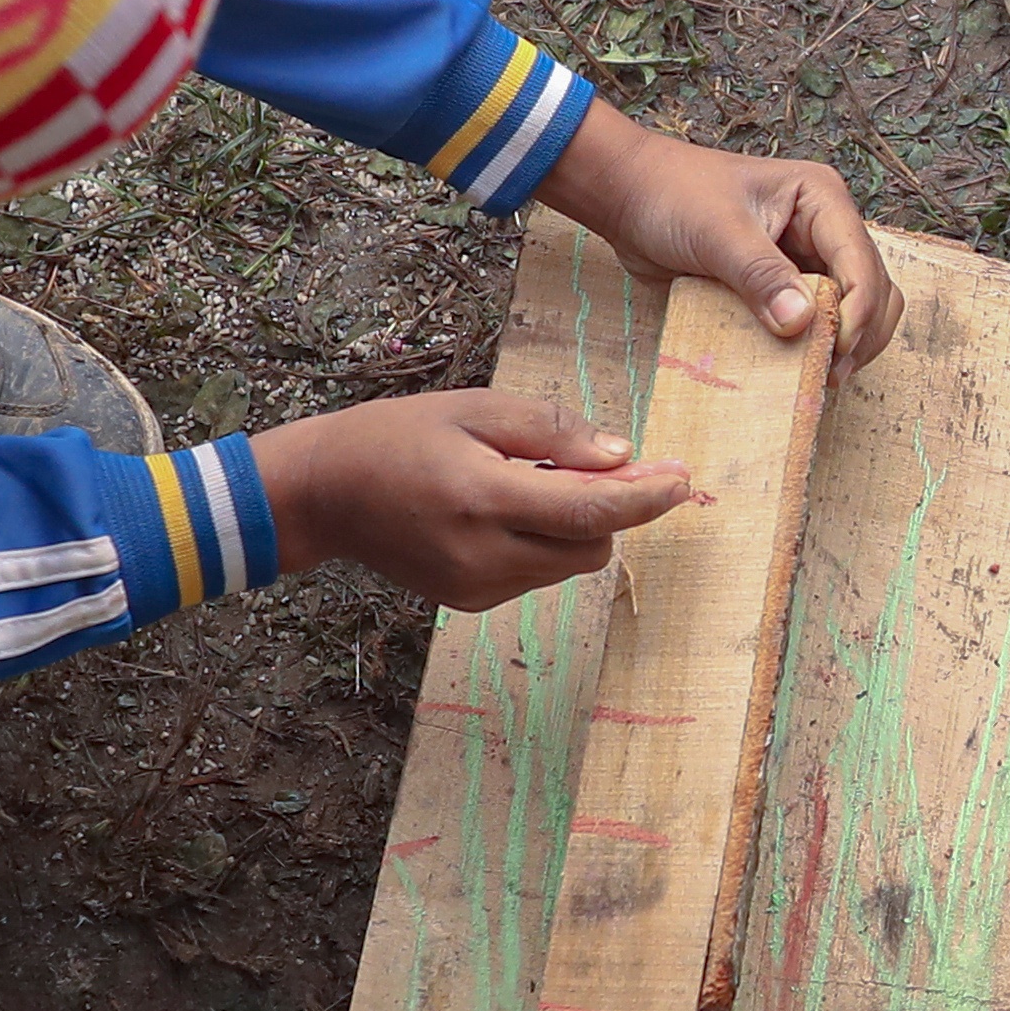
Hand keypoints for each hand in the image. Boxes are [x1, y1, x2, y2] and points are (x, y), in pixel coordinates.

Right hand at [253, 391, 704, 609]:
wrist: (327, 493)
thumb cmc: (399, 437)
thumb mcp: (474, 409)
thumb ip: (551, 432)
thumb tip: (621, 455)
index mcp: (483, 499)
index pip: (591, 513)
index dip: (646, 498)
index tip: (682, 479)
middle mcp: (482, 555)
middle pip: (591, 550)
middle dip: (609, 511)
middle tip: (598, 464)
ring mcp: (475, 587)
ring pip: (566, 566)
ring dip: (574, 527)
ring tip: (531, 480)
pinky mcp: (469, 601)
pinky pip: (535, 575)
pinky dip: (541, 543)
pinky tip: (506, 509)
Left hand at [537, 112, 896, 361]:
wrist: (625, 198)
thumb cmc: (670, 196)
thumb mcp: (718, 232)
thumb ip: (761, 276)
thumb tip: (802, 324)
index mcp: (821, 200)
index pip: (862, 262)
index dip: (859, 311)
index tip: (836, 350)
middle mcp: (823, 229)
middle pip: (873, 290)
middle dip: (860, 333)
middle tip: (830, 374)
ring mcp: (805, 259)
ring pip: (852, 310)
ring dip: (844, 344)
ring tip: (820, 377)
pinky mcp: (780, 287)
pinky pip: (812, 322)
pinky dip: (812, 346)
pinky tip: (795, 369)